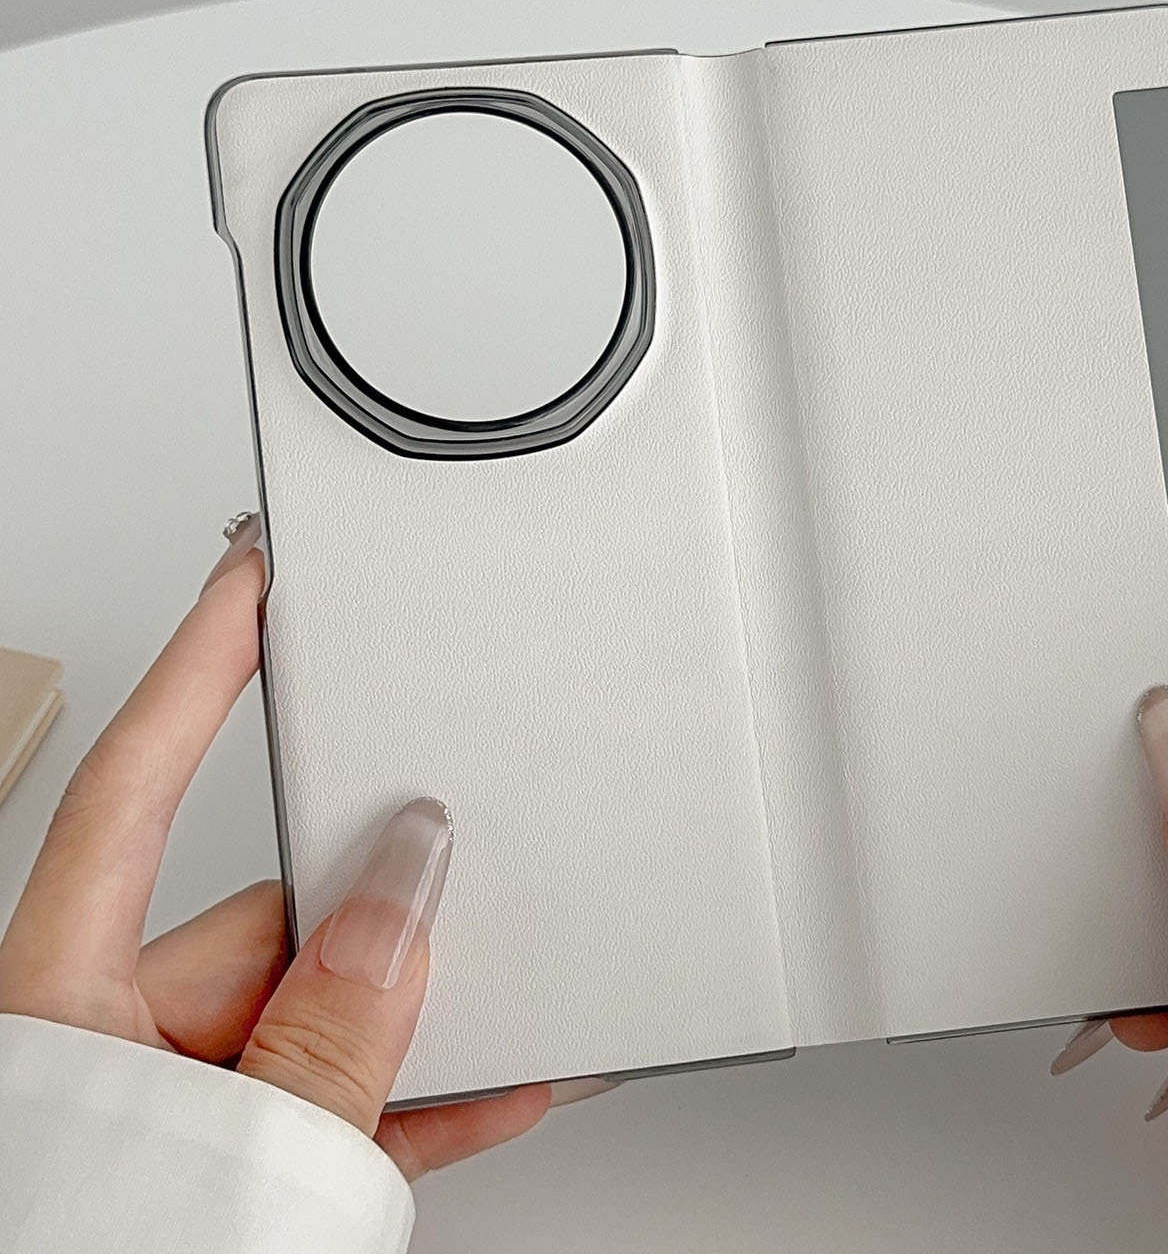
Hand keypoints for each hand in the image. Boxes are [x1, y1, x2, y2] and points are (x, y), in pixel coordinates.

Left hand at [0, 515, 556, 1178]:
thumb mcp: (221, 1155)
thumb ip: (329, 1027)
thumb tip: (410, 882)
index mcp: (57, 1001)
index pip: (141, 783)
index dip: (203, 666)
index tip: (257, 578)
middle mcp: (114, 1039)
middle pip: (272, 917)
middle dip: (381, 893)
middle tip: (474, 838)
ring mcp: (186, 1106)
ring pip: (332, 1017)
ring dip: (432, 1003)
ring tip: (531, 963)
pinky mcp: (245, 1170)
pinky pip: (358, 1105)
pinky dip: (439, 1091)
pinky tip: (521, 1068)